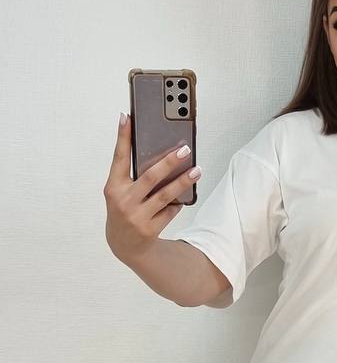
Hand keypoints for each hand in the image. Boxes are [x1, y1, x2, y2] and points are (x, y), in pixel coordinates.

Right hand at [103, 113, 199, 261]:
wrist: (125, 245)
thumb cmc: (125, 210)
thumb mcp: (121, 192)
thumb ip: (133, 175)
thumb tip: (158, 150)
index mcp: (113, 187)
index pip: (119, 158)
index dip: (122, 137)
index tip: (127, 117)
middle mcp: (123, 201)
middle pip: (150, 177)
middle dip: (169, 162)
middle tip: (185, 149)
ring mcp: (136, 217)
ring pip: (165, 195)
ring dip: (183, 181)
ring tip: (197, 170)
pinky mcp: (149, 230)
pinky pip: (170, 211)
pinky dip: (177, 203)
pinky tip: (182, 198)